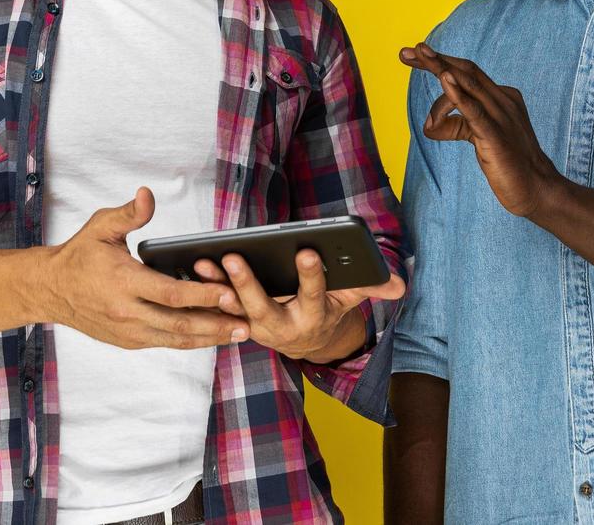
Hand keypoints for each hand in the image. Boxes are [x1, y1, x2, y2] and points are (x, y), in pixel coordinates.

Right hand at [41, 186, 247, 349]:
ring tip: (239, 333)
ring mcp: (127, 331)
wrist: (50, 289)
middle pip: (179, 324)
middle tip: (248, 323)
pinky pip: (165, 342)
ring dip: (209, 338)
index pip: (171, 294)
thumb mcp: (101, 226)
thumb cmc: (80, 254)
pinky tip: (212, 335)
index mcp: (123, 282)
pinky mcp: (128, 341)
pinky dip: (190, 340)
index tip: (230, 293)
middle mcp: (127, 312)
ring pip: (175, 339)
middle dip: (216, 324)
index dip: (203, 295)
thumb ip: (130, 214)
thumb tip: (148, 195)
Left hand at [193, 250, 404, 361]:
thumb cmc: (328, 309)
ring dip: (218, 288)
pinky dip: (208, 292)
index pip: (314, 294)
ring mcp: (258, 329)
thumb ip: (370, 287)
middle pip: (264, 306)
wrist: (308, 342)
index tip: (306, 250)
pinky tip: (195, 269)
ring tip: (204, 263)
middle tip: (234, 258)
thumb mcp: (350, 300)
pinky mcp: (240, 326)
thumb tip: (398, 283)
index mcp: (314, 316)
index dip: (311, 274)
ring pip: (236, 310)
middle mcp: (284, 328)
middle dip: (248, 283)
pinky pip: (221, 311)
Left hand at [399, 42, 563, 217]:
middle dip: (435, 59)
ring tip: (419, 55)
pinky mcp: (495, 135)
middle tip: (407, 51)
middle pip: (466, 71)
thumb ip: (458, 126)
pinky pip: (474, 110)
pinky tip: (444, 78)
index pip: (468, 73)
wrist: (538, 190)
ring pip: (468, 84)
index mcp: (502, 98)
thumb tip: (430, 125)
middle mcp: (503, 101)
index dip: (441, 61)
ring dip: (440, 67)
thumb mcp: (480, 139)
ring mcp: (501, 116)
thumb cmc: (509, 165)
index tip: (415, 54)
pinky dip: (457, 94)